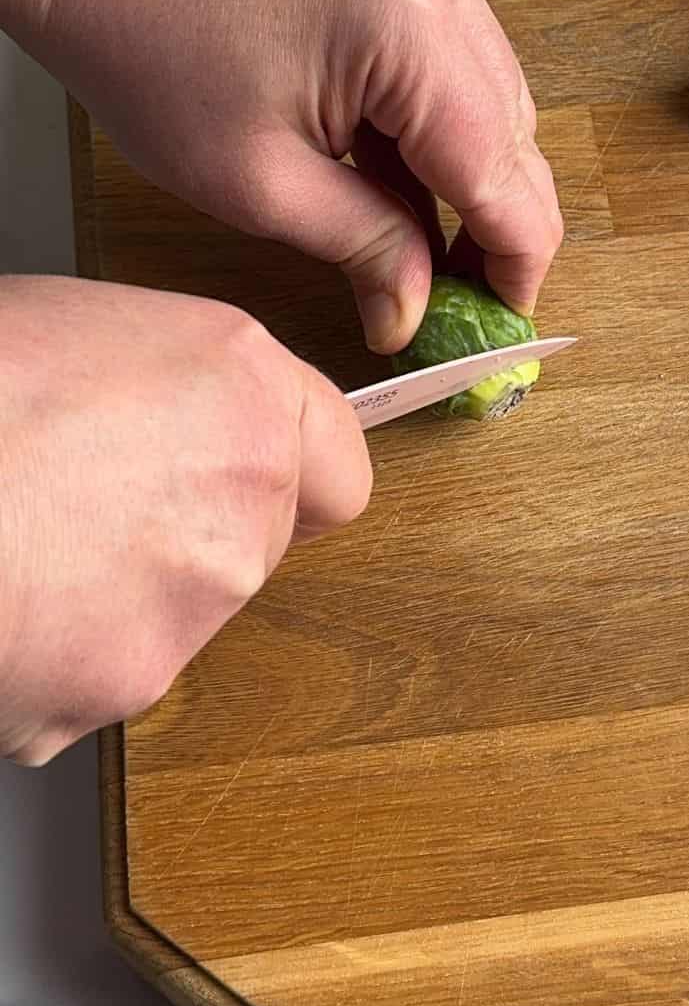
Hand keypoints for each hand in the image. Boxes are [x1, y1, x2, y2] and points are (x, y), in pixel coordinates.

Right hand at [0, 276, 371, 766]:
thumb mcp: (75, 323)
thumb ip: (173, 386)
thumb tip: (177, 419)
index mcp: (241, 391)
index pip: (337, 458)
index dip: (292, 468)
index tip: (258, 478)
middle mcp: (244, 497)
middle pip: (257, 538)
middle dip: (188, 528)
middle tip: (82, 500)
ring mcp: (194, 601)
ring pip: (181, 611)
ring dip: (121, 593)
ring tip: (23, 544)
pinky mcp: (128, 682)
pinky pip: (105, 673)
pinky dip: (60, 655)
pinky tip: (5, 601)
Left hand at [34, 0, 562, 352]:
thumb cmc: (152, 52)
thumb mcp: (260, 186)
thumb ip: (365, 253)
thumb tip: (416, 318)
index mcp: (401, 25)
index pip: (502, 169)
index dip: (514, 258)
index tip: (504, 316)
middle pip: (514, 133)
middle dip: (495, 224)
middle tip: (462, 297)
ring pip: (501, 99)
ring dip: (474, 177)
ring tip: (424, 242)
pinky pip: (466, 62)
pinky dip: (447, 127)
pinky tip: (408, 175)